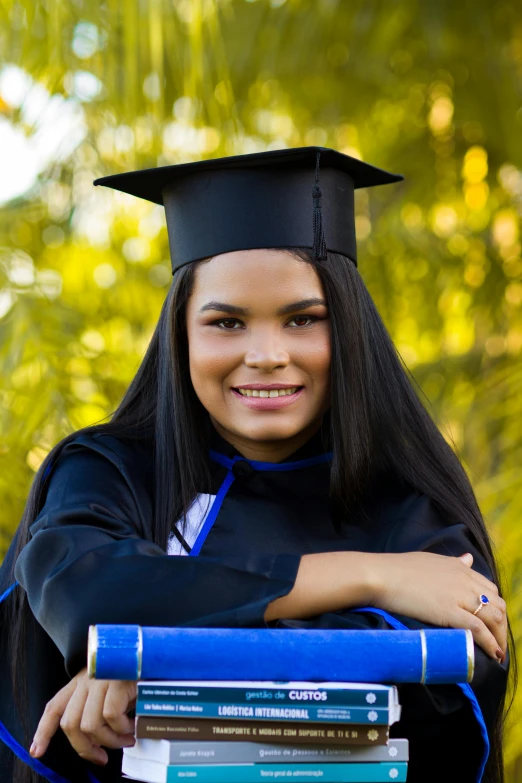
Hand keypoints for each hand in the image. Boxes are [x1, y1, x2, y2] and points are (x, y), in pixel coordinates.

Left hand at [29, 666, 136, 765]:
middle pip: (70, 724)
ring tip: (126, 739)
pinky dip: (122, 728)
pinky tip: (133, 726)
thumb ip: (99, 710)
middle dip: (85, 749)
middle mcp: (87, 680)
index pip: (54, 707)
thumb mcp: (112, 690)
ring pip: (90, 725)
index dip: (43, 732)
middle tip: (102, 757)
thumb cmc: (136, 674)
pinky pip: (111, 716)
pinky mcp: (116, 682)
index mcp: (81, 681)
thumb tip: (96, 742)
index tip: (37, 751)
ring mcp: (100, 680)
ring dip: (110, 741)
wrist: (155, 655)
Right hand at [369, 551, 506, 661]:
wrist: (381, 576)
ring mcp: (458, 595)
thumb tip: (468, 559)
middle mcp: (464, 580)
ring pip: (493, 617)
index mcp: (459, 567)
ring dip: (499, 637)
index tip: (490, 623)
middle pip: (496, 604)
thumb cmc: (398, 568)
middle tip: (496, 641)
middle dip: (501, 624)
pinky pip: (479, 629)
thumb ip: (452, 562)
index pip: (489, 589)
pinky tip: (493, 654)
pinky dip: (490, 643)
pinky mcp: (449, 611)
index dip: (493, 608)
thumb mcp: (430, 560)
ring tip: (497, 652)